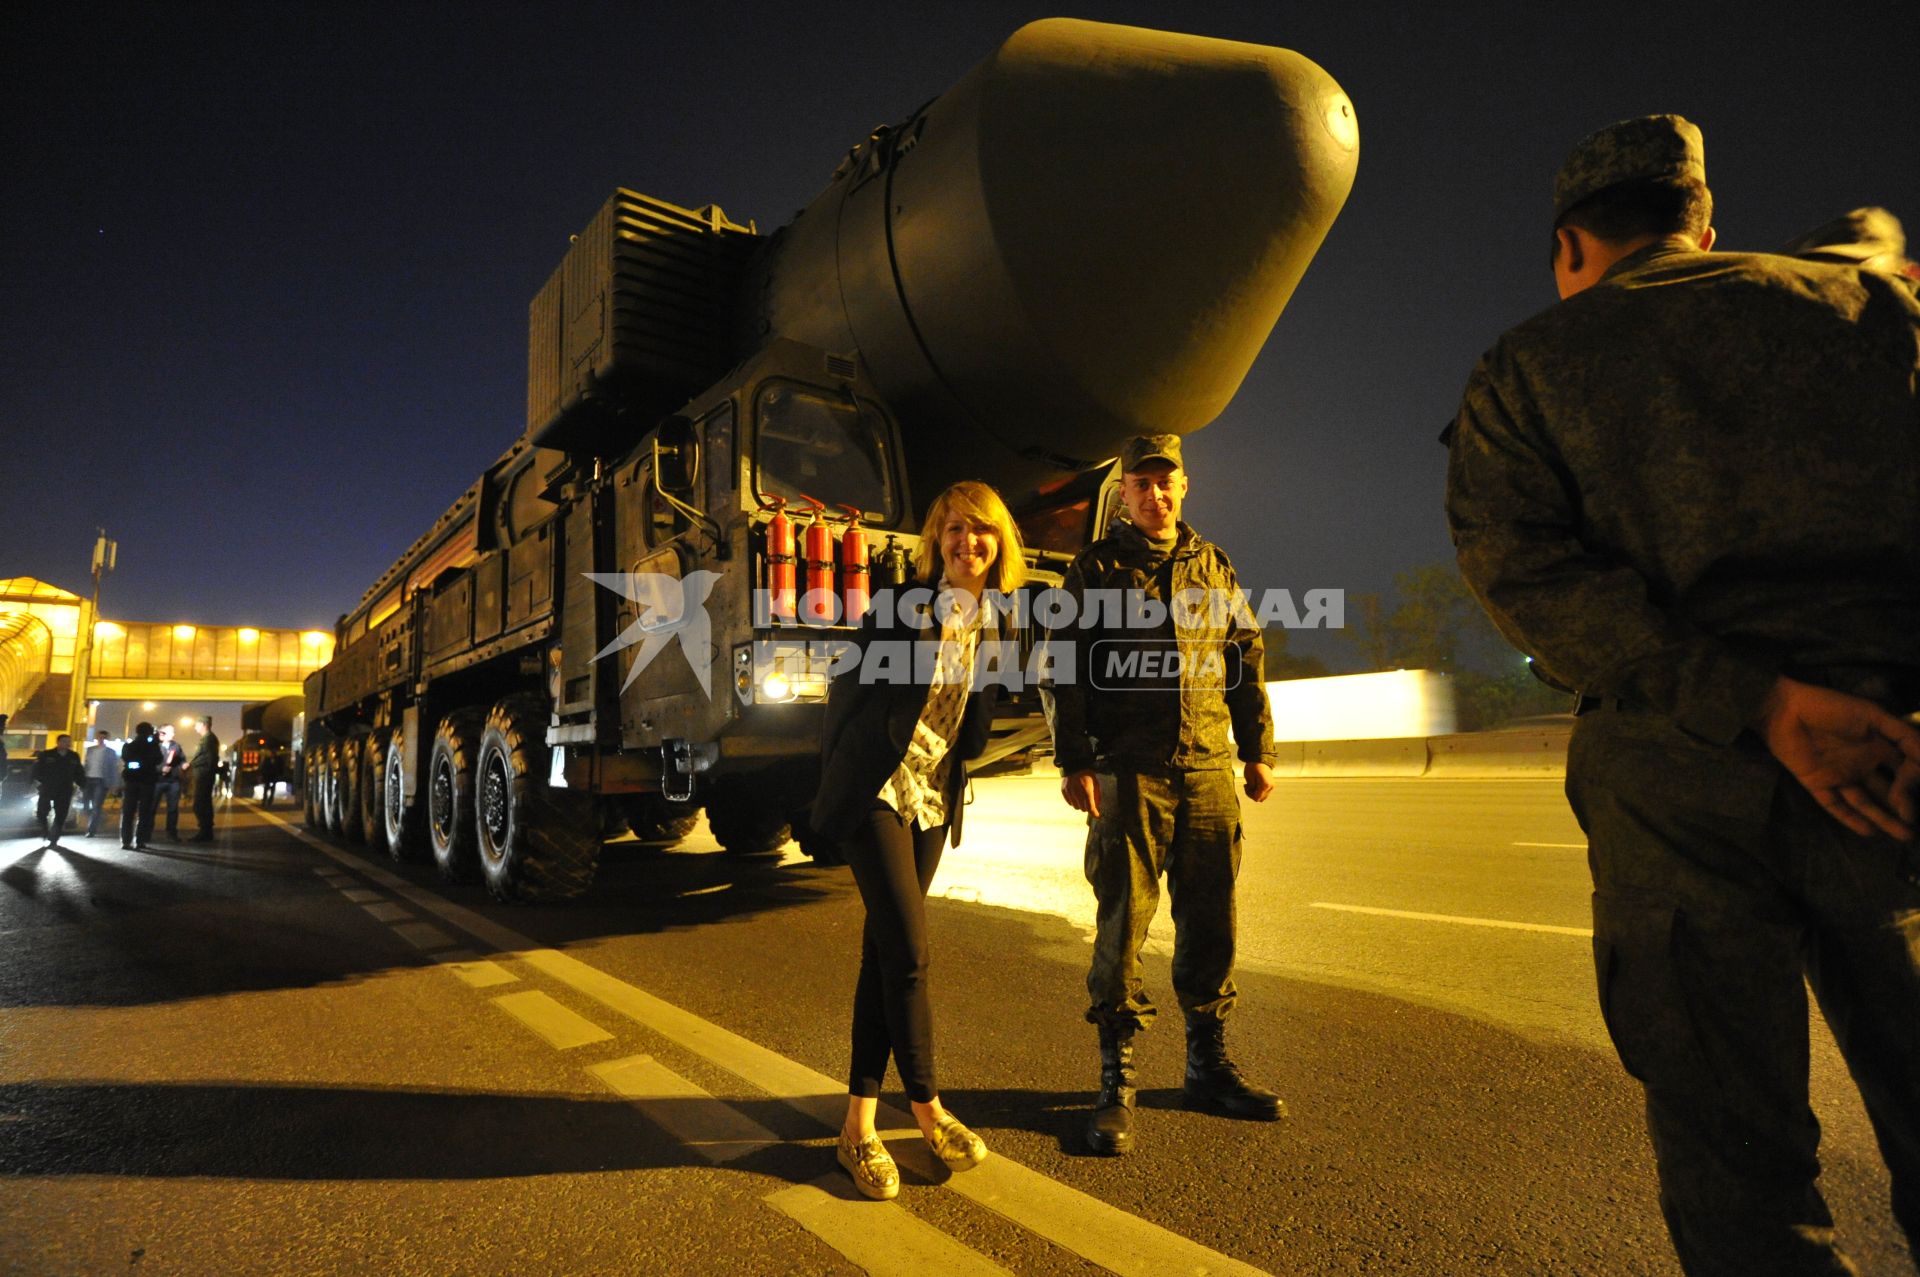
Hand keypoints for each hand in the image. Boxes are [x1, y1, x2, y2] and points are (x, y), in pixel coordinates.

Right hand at [1061, 770, 1100, 818]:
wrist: (1075, 764)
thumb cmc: (1088, 774)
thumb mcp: (1096, 783)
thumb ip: (1097, 796)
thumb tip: (1097, 807)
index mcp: (1087, 790)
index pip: (1090, 808)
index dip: (1095, 814)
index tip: (1098, 816)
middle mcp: (1077, 792)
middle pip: (1083, 809)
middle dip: (1087, 807)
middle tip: (1089, 803)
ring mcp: (1069, 791)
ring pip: (1076, 807)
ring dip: (1080, 805)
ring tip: (1082, 798)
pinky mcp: (1064, 790)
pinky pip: (1069, 802)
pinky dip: (1073, 801)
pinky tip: (1076, 796)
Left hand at [1243, 761, 1274, 802]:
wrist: (1260, 758)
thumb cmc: (1253, 767)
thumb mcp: (1249, 778)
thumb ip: (1252, 788)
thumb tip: (1254, 795)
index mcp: (1265, 786)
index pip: (1256, 798)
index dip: (1249, 794)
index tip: (1245, 786)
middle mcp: (1270, 787)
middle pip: (1260, 798)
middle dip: (1252, 794)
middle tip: (1247, 785)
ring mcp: (1272, 786)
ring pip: (1262, 796)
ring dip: (1256, 792)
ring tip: (1250, 784)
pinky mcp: (1271, 785)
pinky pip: (1264, 792)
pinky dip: (1259, 790)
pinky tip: (1255, 783)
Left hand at [1753, 677, 1919, 839]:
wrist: (1785, 709)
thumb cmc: (1830, 706)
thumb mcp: (1871, 715)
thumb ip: (1901, 733)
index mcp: (1878, 746)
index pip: (1905, 769)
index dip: (1913, 780)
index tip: (1916, 785)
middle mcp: (1862, 763)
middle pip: (1889, 790)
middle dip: (1904, 806)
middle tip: (1914, 821)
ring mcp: (1840, 775)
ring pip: (1866, 803)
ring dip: (1885, 819)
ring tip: (1905, 835)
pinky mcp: (1817, 784)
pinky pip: (1836, 806)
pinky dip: (1851, 819)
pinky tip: (1869, 832)